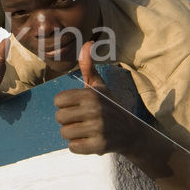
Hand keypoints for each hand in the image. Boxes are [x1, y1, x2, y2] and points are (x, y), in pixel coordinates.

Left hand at [54, 41, 136, 155]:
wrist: (131, 132)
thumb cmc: (109, 106)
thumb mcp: (99, 86)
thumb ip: (88, 66)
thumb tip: (87, 42)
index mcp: (91, 94)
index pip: (58, 100)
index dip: (65, 105)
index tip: (78, 107)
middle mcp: (94, 110)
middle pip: (59, 117)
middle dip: (68, 120)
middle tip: (83, 120)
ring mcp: (98, 128)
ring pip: (64, 133)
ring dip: (73, 134)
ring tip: (87, 130)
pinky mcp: (99, 146)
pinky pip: (73, 147)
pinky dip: (79, 146)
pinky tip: (90, 140)